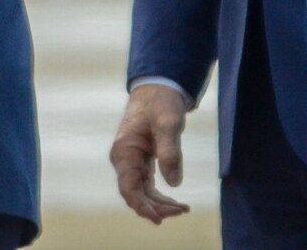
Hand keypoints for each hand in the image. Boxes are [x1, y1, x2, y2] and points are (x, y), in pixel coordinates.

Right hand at [110, 83, 190, 223]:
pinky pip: (147, 185)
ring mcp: (131, 161)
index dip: (142, 206)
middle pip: (136, 194)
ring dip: (159, 204)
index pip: (129, 188)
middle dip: (156, 207)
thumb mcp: (168, 123)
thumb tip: (174, 183)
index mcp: (124, 151)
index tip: (159, 218)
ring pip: (142, 192)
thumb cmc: (161, 102)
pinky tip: (175, 201)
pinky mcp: (141, 161)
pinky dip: (160, 195)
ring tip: (182, 209)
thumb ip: (170, 152)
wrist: (158, 87)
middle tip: (182, 211)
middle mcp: (124, 159)